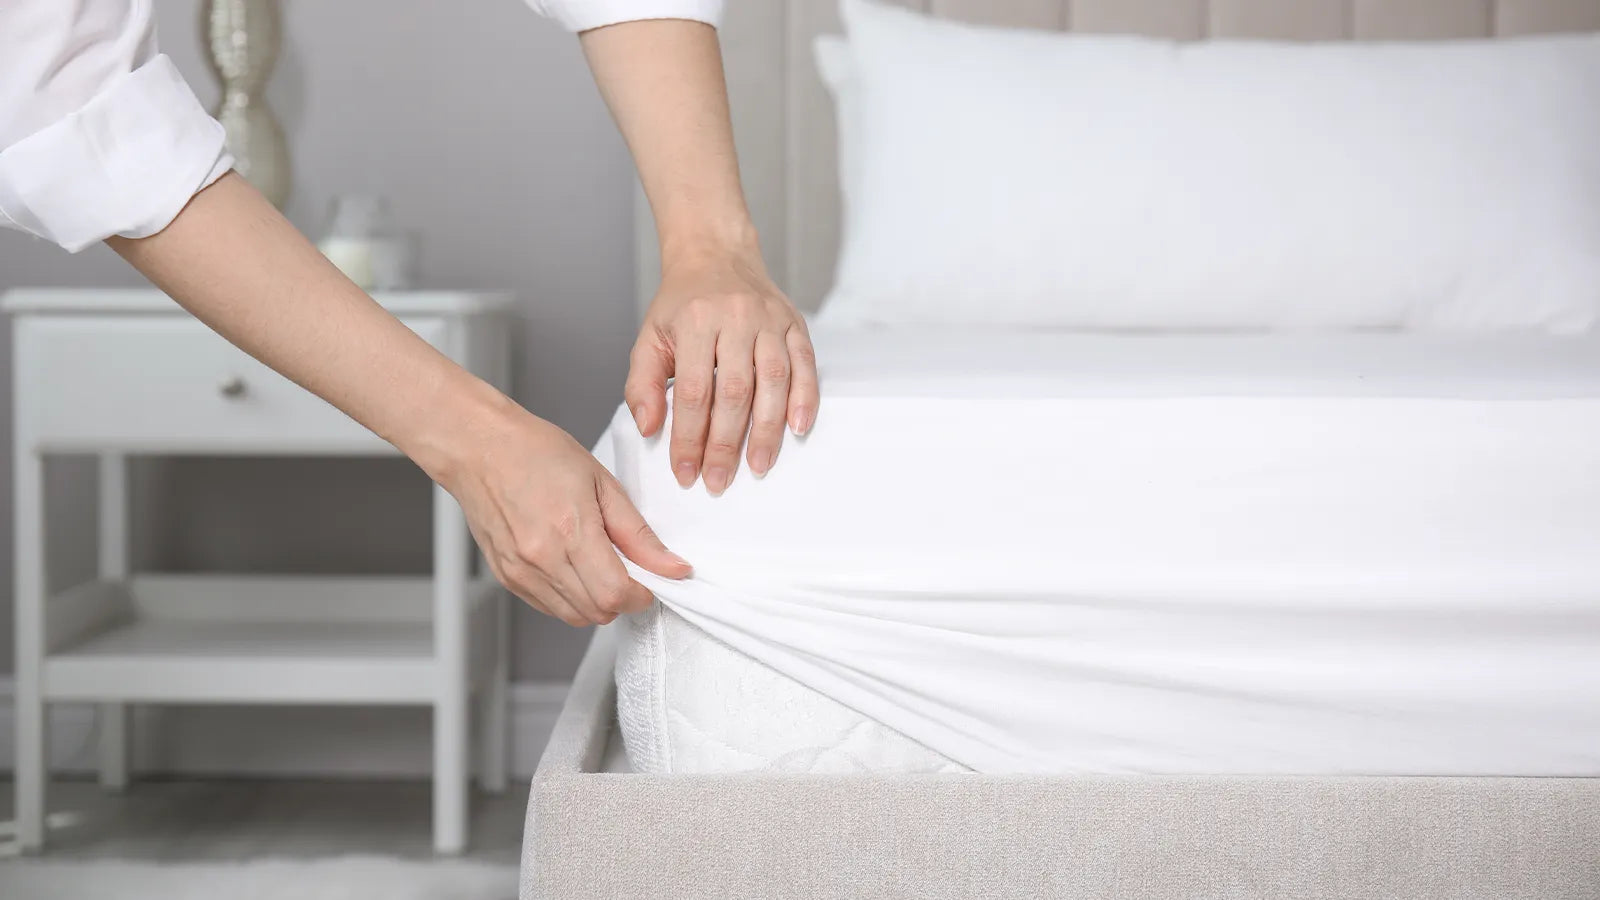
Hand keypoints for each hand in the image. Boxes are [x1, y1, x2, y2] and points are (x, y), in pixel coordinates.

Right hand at [436, 399, 691, 626]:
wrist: (480, 447)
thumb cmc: (536, 453)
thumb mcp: (602, 482)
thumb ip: (638, 533)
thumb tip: (671, 566)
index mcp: (569, 530)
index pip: (615, 594)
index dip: (642, 594)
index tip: (649, 579)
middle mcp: (541, 558)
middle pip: (597, 612)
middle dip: (622, 598)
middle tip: (625, 567)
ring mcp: (521, 571)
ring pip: (574, 617)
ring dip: (596, 601)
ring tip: (596, 563)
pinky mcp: (507, 577)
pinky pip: (549, 607)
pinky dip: (570, 598)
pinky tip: (571, 565)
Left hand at [626, 246, 817, 494]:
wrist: (716, 255)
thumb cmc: (682, 305)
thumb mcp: (649, 338)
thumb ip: (643, 385)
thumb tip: (650, 428)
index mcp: (695, 322)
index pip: (693, 392)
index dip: (690, 437)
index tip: (686, 471)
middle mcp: (735, 318)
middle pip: (734, 391)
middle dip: (726, 443)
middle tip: (719, 480)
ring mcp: (769, 320)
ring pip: (773, 380)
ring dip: (767, 429)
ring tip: (758, 466)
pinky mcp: (795, 322)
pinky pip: (805, 364)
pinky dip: (805, 398)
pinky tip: (798, 428)